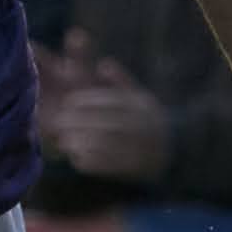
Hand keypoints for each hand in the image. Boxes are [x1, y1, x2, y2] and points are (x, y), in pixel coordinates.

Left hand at [36, 34, 171, 183]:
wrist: (173, 152)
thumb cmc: (149, 119)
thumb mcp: (140, 95)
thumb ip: (121, 80)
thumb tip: (103, 63)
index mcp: (139, 107)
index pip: (108, 101)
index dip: (85, 101)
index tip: (68, 102)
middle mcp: (138, 127)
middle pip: (102, 124)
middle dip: (76, 122)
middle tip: (59, 122)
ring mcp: (135, 148)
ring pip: (101, 146)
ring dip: (78, 142)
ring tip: (63, 140)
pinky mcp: (130, 168)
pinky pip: (104, 165)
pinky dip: (87, 160)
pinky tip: (75, 156)